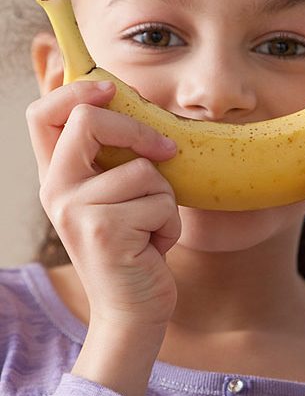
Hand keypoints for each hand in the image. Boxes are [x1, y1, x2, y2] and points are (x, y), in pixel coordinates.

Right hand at [26, 80, 180, 395]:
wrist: (133, 306)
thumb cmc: (135, 243)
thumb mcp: (119, 195)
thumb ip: (116, 157)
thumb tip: (132, 102)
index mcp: (59, 175)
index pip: (43, 114)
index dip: (75, 90)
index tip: (112, 89)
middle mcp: (57, 189)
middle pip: (90, 121)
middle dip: (140, 131)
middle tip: (165, 152)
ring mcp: (76, 209)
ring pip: (144, 169)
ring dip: (164, 199)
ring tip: (150, 227)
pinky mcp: (105, 230)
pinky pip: (161, 201)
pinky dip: (170, 223)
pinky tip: (152, 245)